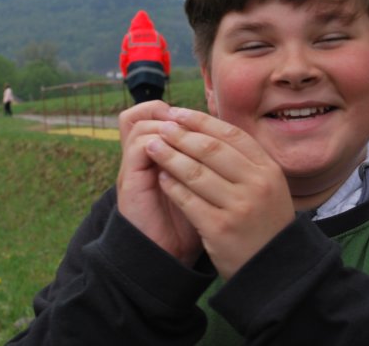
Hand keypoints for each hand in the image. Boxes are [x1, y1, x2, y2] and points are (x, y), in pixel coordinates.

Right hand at [116, 101, 201, 265]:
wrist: (167, 257)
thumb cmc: (191, 226)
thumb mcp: (205, 194)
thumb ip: (212, 168)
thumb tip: (239, 141)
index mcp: (160, 157)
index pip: (161, 115)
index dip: (188, 111)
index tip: (216, 115)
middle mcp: (143, 157)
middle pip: (148, 113)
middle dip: (179, 111)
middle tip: (204, 114)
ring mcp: (134, 167)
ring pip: (141, 123)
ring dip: (169, 123)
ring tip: (192, 127)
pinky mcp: (129, 179)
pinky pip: (139, 145)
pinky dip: (159, 139)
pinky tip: (180, 144)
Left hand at [147, 107, 294, 279]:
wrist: (273, 268)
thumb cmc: (264, 221)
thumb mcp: (268, 186)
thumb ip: (245, 160)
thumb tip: (209, 129)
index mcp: (268, 169)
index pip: (231, 135)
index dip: (201, 121)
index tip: (178, 113)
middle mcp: (257, 184)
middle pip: (211, 149)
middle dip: (181, 135)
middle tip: (160, 126)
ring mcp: (239, 207)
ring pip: (196, 172)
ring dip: (170, 157)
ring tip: (152, 147)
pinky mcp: (220, 228)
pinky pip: (189, 201)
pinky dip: (172, 186)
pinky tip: (160, 177)